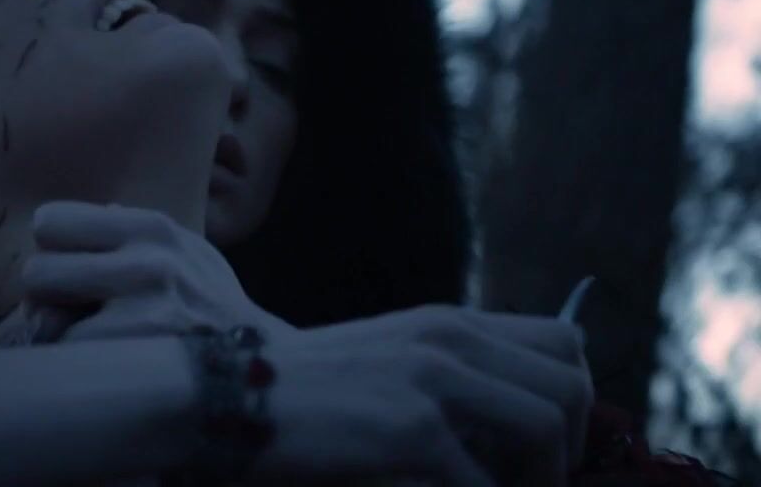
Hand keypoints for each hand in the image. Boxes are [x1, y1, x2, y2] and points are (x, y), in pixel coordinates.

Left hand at [21, 201, 296, 340]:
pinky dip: (78, 367)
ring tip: (90, 341)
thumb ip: (141, 233)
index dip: (53, 248)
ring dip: (58, 335)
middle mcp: (146, 262)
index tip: (69, 266)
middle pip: (36, 271)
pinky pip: (70, 360)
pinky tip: (106, 367)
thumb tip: (96, 212)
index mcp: (152, 228)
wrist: (261, 372)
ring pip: (45, 321)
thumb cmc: (215, 309)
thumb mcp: (189, 253)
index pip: (51, 221)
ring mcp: (140, 315)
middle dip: (47, 296)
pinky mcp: (134, 361)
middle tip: (71, 311)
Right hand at [259, 304, 592, 486]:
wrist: (223, 394)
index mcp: (448, 324)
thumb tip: (508, 427)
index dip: (572, 398)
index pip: (563, 339)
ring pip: (548, 426)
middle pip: (571, 381)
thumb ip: (447, 379)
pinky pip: (486, 483)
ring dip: (539, 480)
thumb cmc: (301, 395)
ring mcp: (432, 381)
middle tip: (533, 483)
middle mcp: (450, 340)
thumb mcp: (386, 365)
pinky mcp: (412, 430)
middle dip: (570, 447)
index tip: (547, 449)